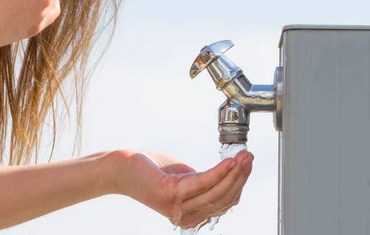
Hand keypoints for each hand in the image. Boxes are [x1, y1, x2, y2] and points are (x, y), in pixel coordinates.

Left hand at [109, 149, 253, 228]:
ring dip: (235, 172)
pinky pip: (203, 182)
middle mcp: (187, 216)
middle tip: (250, 156)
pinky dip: (220, 171)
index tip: (248, 163)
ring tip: (244, 156)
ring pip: (217, 191)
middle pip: (225, 198)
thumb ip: (203, 180)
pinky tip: (230, 161)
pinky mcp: (171, 193)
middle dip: (241, 176)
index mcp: (192, 213)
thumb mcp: (184, 177)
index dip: (240, 183)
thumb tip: (226, 174)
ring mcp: (178, 206)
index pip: (226, 202)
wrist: (121, 168)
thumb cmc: (151, 170)